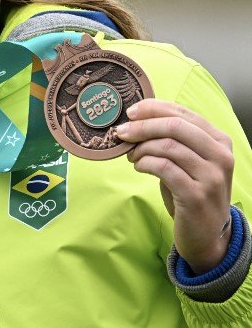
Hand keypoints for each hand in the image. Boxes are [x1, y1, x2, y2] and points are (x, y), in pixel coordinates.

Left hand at [116, 99, 233, 273]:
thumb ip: (171, 139)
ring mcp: (211, 176)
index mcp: (219, 141)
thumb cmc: (190, 190)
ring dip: (141, 148)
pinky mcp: (196, 195)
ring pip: (168, 146)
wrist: (205, 233)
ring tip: (131, 155)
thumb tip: (135, 120)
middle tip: (122, 132)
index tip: (130, 112)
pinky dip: (145, 163)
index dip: (154, 108)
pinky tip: (139, 167)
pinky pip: (164, 168)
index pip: (184, 113)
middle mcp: (220, 156)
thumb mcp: (187, 161)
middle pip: (175, 126)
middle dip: (143, 126)